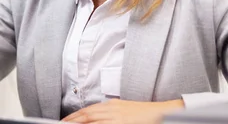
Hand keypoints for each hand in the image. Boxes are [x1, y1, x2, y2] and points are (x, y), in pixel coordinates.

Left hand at [62, 99, 183, 123]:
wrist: (163, 113)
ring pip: (94, 122)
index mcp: (111, 105)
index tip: (64, 121)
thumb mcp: (123, 110)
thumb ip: (109, 113)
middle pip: (87, 116)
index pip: (88, 111)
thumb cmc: (144, 113)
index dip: (74, 116)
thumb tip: (95, 118)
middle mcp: (112, 110)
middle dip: (72, 121)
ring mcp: (118, 118)